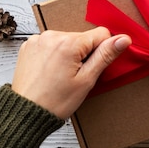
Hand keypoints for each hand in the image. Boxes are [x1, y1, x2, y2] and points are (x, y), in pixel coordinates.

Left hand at [12, 28, 130, 118]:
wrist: (25, 113)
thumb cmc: (56, 101)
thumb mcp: (86, 80)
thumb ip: (105, 55)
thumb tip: (123, 39)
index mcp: (68, 43)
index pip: (101, 34)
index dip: (102, 51)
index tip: (91, 68)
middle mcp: (52, 35)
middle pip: (82, 37)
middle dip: (84, 54)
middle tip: (74, 76)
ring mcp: (38, 39)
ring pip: (67, 40)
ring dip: (69, 54)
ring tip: (60, 75)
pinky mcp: (29, 45)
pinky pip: (51, 44)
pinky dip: (54, 55)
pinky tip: (50, 71)